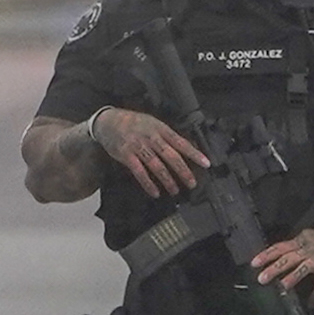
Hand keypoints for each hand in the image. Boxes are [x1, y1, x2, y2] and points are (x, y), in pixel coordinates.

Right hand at [82, 106, 208, 190]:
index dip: (194, 153)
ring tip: (175, 190)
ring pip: (157, 166)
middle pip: (171, 156)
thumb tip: (184, 149)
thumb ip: (166, 135)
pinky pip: (139, 172)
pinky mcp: (126, 155)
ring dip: (168, 180)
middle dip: (183, 171)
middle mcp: (151, 137)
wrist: (108, 121)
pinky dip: (148, 183)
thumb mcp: (152, 123)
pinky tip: (155, 192)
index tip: (206, 164)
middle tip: (192, 183)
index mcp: (160, 129)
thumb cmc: (133, 123)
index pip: (181, 142)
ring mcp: (138, 146)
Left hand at [249, 225, 313, 293]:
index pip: (280, 247)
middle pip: (288, 258)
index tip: (253, 263)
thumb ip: (294, 247)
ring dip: (292, 277)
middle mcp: (308, 250)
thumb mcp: (307, 238)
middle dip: (274, 268)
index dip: (266, 255)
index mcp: (301, 241)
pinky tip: (310, 304)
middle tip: (261, 278)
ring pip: (303, 269)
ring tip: (282, 286)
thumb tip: (275, 256)